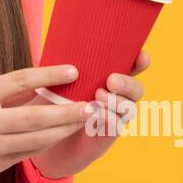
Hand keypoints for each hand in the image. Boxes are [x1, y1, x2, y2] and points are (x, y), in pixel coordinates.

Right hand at [0, 65, 95, 182]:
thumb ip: (4, 93)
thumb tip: (44, 84)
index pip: (19, 80)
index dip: (49, 75)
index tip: (73, 71)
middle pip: (35, 116)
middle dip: (67, 112)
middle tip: (91, 106)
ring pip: (36, 139)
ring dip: (63, 130)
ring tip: (83, 121)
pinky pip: (27, 153)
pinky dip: (47, 143)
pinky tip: (62, 135)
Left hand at [19, 49, 150, 178]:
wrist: (41, 139)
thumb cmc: (48, 103)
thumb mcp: (54, 81)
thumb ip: (62, 66)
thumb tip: (61, 43)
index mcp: (105, 80)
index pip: (129, 69)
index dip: (139, 62)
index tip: (141, 56)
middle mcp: (114, 99)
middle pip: (135, 90)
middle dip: (128, 83)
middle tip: (111, 80)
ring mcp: (112, 119)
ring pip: (128, 109)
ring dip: (117, 102)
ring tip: (98, 97)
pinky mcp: (104, 137)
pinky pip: (115, 128)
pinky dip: (109, 119)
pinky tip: (98, 114)